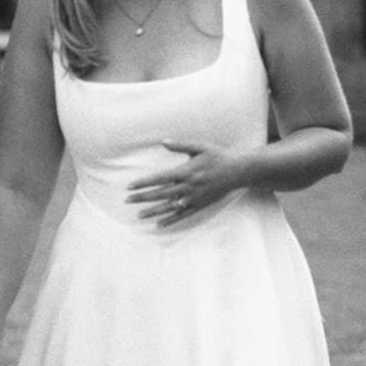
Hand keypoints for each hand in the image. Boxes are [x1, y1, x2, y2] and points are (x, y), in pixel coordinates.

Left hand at [127, 141, 241, 227]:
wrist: (237, 171)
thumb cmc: (218, 156)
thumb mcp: (200, 147)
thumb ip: (180, 145)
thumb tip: (163, 142)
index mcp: (186, 171)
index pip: (159, 179)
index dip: (143, 183)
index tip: (130, 186)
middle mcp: (188, 187)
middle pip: (160, 194)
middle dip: (142, 197)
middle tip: (127, 200)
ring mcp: (193, 198)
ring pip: (169, 207)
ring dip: (153, 211)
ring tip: (139, 215)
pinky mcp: (200, 205)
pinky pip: (182, 215)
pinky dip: (171, 220)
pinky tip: (159, 224)